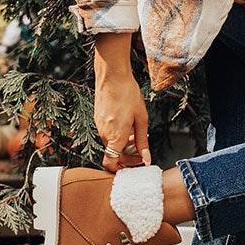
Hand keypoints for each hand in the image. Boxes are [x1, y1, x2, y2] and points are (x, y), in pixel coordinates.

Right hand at [94, 32, 150, 172]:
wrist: (112, 76)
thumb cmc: (128, 95)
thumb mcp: (141, 119)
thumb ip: (142, 142)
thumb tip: (146, 159)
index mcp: (115, 136)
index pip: (110, 163)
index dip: (121, 169)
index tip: (135, 165)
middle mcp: (103, 134)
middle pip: (113, 154)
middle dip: (128, 156)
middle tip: (142, 152)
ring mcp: (98, 126)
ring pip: (111, 144)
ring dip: (123, 144)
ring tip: (137, 134)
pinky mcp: (97, 119)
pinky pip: (107, 134)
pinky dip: (117, 135)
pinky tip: (128, 125)